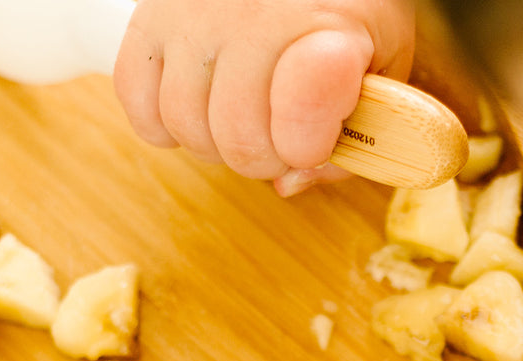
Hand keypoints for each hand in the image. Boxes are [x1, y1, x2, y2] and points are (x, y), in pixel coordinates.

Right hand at [113, 0, 414, 192]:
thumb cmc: (343, 10)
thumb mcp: (382, 60)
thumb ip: (358, 132)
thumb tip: (291, 182)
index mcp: (327, 25)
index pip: (303, 118)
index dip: (308, 148)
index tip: (319, 136)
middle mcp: (254, 14)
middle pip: (241, 145)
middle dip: (265, 156)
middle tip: (281, 128)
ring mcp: (195, 15)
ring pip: (188, 130)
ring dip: (216, 141)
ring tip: (242, 109)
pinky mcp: (149, 18)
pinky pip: (140, 106)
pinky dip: (164, 124)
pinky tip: (200, 102)